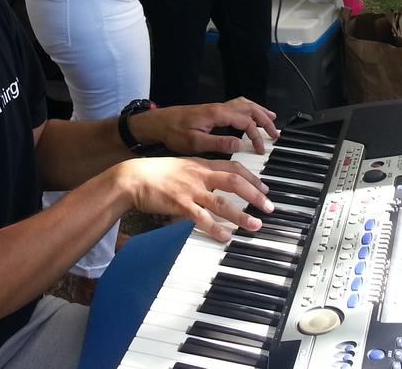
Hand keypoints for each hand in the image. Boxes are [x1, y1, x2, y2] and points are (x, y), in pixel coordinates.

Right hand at [116, 156, 272, 242]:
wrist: (133, 177)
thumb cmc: (156, 173)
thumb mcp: (182, 166)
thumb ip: (199, 173)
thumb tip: (215, 183)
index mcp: (201, 164)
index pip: (234, 168)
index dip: (252, 178)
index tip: (264, 188)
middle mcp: (199, 175)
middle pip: (234, 182)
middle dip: (255, 195)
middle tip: (269, 207)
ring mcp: (190, 190)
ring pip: (222, 202)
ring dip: (241, 215)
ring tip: (255, 225)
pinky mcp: (179, 204)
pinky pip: (201, 218)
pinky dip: (215, 228)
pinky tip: (225, 237)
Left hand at [134, 97, 278, 155]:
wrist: (157, 123)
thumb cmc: (173, 133)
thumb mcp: (195, 143)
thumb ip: (218, 144)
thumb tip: (240, 145)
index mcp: (217, 114)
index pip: (245, 121)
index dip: (257, 135)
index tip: (261, 149)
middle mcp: (219, 107)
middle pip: (249, 108)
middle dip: (265, 119)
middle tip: (276, 133)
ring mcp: (216, 107)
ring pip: (244, 104)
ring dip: (259, 111)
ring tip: (272, 120)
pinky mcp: (212, 111)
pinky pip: (237, 105)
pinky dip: (249, 109)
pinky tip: (251, 116)